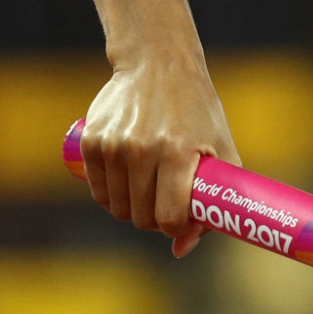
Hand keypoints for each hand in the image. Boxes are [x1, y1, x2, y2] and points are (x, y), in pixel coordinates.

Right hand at [79, 56, 239, 257]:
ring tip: (149, 190)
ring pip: (117, 208)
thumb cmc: (197, 110)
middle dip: (155, 219)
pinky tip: (127, 183)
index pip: (169, 217)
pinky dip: (111, 196)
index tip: (180, 219)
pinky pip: (98, 192)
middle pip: (141, 217)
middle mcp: (143, 149)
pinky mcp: (92, 141)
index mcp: (179, 152)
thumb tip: (182, 249)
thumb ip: (213, 200)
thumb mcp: (220, 148)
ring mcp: (114, 145)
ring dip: (133, 209)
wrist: (158, 64)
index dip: (176, 227)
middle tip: (166, 203)